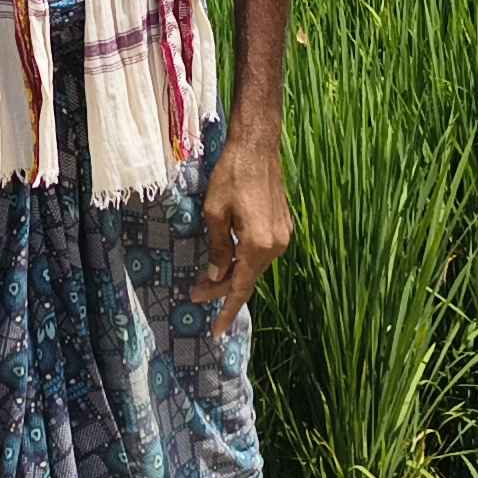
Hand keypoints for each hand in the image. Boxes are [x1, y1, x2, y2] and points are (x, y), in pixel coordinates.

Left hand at [191, 134, 291, 316]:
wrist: (258, 146)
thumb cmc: (231, 174)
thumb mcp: (213, 212)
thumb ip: (217, 248)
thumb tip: (216, 276)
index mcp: (258, 244)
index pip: (241, 288)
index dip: (226, 310)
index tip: (216, 331)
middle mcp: (276, 245)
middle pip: (247, 279)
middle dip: (222, 289)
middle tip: (194, 293)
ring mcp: (282, 236)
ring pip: (254, 266)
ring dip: (233, 274)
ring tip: (206, 279)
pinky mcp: (283, 226)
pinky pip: (261, 253)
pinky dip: (244, 260)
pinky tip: (227, 259)